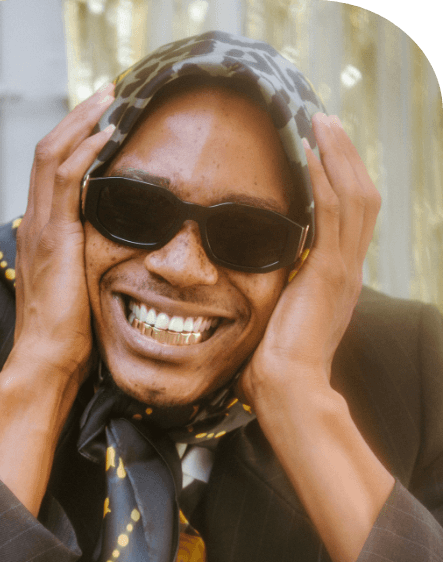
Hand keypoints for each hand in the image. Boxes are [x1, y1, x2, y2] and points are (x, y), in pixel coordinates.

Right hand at [10, 83, 115, 384]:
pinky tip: (110, 134)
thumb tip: (123, 252)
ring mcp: (41, 227)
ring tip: (111, 98)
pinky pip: (66, 178)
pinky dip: (85, 150)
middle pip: (50, 150)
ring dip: (83, 122)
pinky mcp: (54, 236)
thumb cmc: (70, 333)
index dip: (76, 140)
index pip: (54, 170)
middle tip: (110, 94)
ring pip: (53, 153)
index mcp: (43, 231)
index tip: (105, 120)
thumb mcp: (81, 287)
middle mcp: (36, 221)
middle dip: (79, 117)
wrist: (48, 359)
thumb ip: (92, 261)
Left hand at [240, 113, 380, 400]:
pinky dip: (325, 179)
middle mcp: (348, 268)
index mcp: (337, 278)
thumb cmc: (275, 362)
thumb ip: (277, 290)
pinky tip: (309, 152)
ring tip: (320, 123)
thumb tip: (249, 276)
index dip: (339, 179)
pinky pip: (335, 214)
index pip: (349, 216)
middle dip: (344, 156)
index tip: (319, 150)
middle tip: (325, 123)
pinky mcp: (330, 273)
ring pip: (356, 196)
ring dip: (338, 155)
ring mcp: (344, 270)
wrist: (287, 388)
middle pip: (361, 197)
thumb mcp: (279, 316)